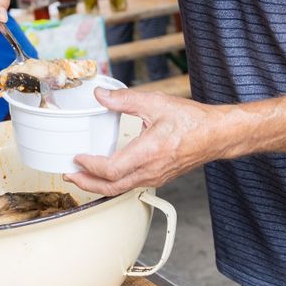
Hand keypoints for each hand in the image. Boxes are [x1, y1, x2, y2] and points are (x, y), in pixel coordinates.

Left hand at [65, 87, 224, 195]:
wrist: (216, 135)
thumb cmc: (192, 120)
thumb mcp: (155, 103)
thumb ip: (125, 99)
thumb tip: (101, 95)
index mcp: (148, 152)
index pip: (111, 170)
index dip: (89, 166)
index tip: (77, 157)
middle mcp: (150, 170)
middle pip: (111, 188)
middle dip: (86, 183)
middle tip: (70, 175)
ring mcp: (155, 177)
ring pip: (120, 190)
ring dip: (98, 185)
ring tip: (83, 175)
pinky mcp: (159, 177)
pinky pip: (131, 186)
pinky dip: (113, 183)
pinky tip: (107, 173)